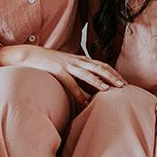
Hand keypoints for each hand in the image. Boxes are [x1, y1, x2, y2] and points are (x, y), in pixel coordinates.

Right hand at [0, 45, 124, 106]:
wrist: (32, 55)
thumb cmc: (51, 63)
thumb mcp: (68, 66)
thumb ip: (79, 73)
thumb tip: (90, 86)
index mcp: (82, 59)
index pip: (102, 65)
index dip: (113, 73)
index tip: (124, 82)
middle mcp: (78, 61)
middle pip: (100, 68)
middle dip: (112, 76)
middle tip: (123, 86)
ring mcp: (68, 65)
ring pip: (87, 73)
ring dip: (99, 82)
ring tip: (108, 90)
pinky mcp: (58, 71)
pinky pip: (71, 83)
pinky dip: (79, 92)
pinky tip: (85, 101)